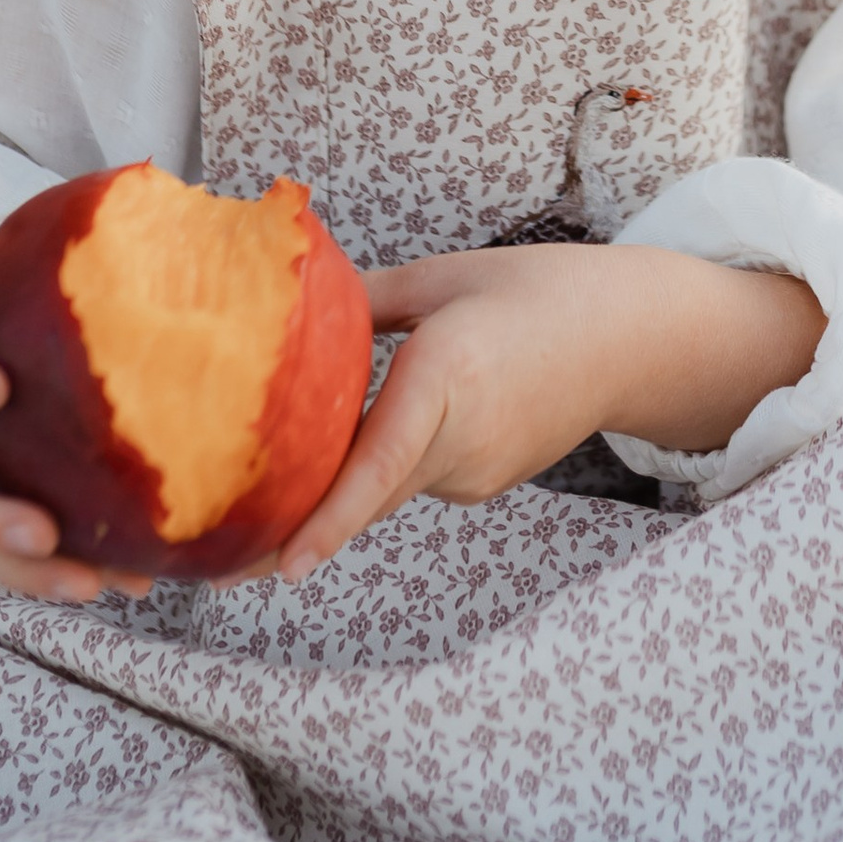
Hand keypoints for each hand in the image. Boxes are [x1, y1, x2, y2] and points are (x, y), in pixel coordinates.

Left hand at [271, 244, 824, 582]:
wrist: (634, 338)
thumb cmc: (542, 290)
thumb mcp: (449, 276)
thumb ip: (365, 298)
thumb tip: (282, 309)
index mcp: (452, 373)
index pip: (384, 459)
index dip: (331, 515)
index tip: (285, 565)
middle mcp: (463, 438)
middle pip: (363, 495)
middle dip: (288, 532)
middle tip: (209, 561)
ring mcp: (475, 472)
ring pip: (380, 490)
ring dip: (323, 494)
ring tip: (243, 499)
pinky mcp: (479, 484)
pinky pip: (406, 481)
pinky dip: (366, 474)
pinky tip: (337, 453)